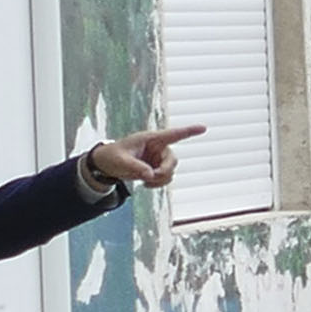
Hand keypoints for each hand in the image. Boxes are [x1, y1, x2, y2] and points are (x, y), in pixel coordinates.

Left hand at [85, 124, 202, 192]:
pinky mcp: (157, 168)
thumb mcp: (121, 161)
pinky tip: (146, 184)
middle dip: (164, 171)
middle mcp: (158, 148)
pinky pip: (166, 178)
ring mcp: (158, 159)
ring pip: (170, 172)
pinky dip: (158, 184)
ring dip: (160, 180)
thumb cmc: (112, 156)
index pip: (173, 135)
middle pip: (173, 160)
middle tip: (151, 178)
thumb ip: (136, 167)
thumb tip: (151, 176)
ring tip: (144, 182)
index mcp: (151, 139)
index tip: (204, 127)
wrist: (106, 165)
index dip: (189, 131)